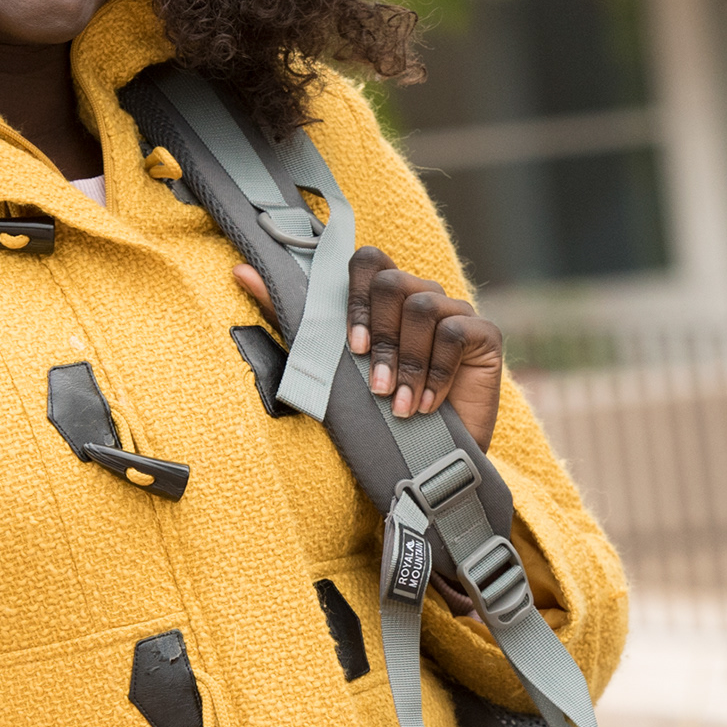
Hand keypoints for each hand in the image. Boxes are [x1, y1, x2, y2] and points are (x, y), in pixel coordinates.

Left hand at [226, 246, 504, 450]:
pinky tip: (427, 405)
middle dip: (379, 337)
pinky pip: (454, 333)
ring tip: (398, 406)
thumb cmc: (375, 416)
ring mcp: (455, 311)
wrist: (426, 465)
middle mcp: (420, 295)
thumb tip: (241, 272)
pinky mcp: (485, 334)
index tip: (350, 346)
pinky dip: (436, 373)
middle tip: (374, 385)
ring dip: (406, 363)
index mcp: (383, 299)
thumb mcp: (330, 368)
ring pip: (423, 307)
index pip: (367, 260)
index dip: (354, 296)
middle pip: (393, 282)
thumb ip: (294, 319)